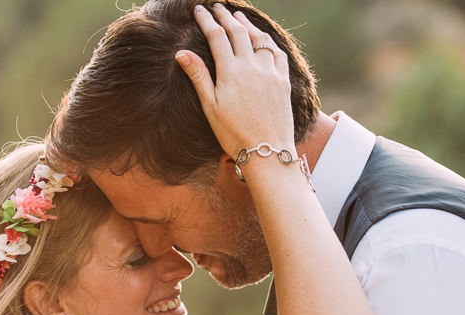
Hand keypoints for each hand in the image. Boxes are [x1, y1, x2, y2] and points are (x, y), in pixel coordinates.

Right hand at [175, 4, 294, 157]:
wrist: (266, 150)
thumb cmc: (233, 134)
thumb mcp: (210, 106)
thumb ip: (198, 77)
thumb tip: (181, 53)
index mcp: (230, 72)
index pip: (216, 37)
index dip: (206, 21)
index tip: (198, 10)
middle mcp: (252, 66)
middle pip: (237, 32)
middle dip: (226, 17)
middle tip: (217, 8)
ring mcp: (270, 72)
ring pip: (259, 39)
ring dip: (247, 25)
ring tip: (239, 17)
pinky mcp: (283, 80)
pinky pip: (277, 52)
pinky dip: (268, 41)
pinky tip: (263, 39)